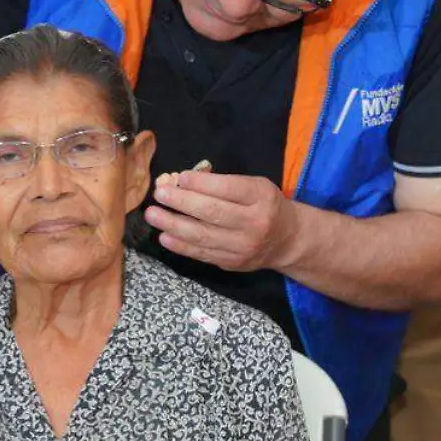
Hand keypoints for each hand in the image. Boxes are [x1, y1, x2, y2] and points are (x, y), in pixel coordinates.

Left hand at [144, 170, 301, 271]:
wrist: (286, 240)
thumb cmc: (264, 205)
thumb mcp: (255, 186)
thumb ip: (224, 183)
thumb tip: (183, 181)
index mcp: (261, 197)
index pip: (228, 189)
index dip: (201, 184)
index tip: (180, 177)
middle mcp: (253, 222)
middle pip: (212, 212)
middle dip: (181, 202)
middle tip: (159, 194)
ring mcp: (242, 246)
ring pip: (203, 235)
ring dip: (173, 224)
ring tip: (153, 215)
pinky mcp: (231, 263)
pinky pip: (202, 253)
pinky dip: (181, 245)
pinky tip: (164, 236)